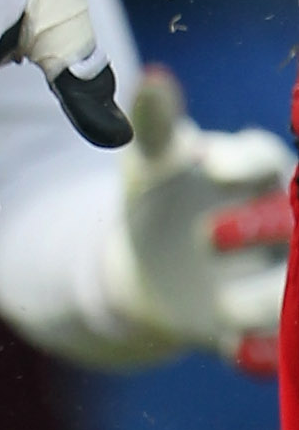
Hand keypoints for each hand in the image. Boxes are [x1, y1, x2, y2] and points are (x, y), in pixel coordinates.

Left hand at [106, 67, 294, 366]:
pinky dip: (262, 351)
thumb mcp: (149, 164)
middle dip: (264, 226)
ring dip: (264, 298)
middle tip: (211, 234)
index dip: (244, 160)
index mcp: (260, 170)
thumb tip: (154, 78)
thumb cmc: (158, 199)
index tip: (210, 164)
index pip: (266, 157)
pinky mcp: (269, 326)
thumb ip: (153, 124)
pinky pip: (277, 343)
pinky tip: (237, 352)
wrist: (146, 267)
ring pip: (290, 288)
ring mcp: (282, 274)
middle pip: (290, 222)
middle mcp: (285, 220)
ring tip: (222, 307)